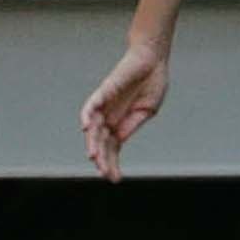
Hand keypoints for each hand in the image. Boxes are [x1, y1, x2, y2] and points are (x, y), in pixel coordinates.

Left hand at [80, 40, 166, 178]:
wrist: (154, 60)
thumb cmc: (152, 83)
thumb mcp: (146, 112)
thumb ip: (131, 125)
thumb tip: (118, 140)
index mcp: (120, 124)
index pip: (112, 148)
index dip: (112, 163)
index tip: (115, 179)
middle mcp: (109, 116)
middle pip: (101, 142)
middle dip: (103, 159)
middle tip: (105, 174)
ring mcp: (106, 104)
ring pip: (94, 127)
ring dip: (93, 142)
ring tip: (94, 158)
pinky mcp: (105, 90)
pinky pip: (92, 104)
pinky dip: (87, 114)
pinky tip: (85, 126)